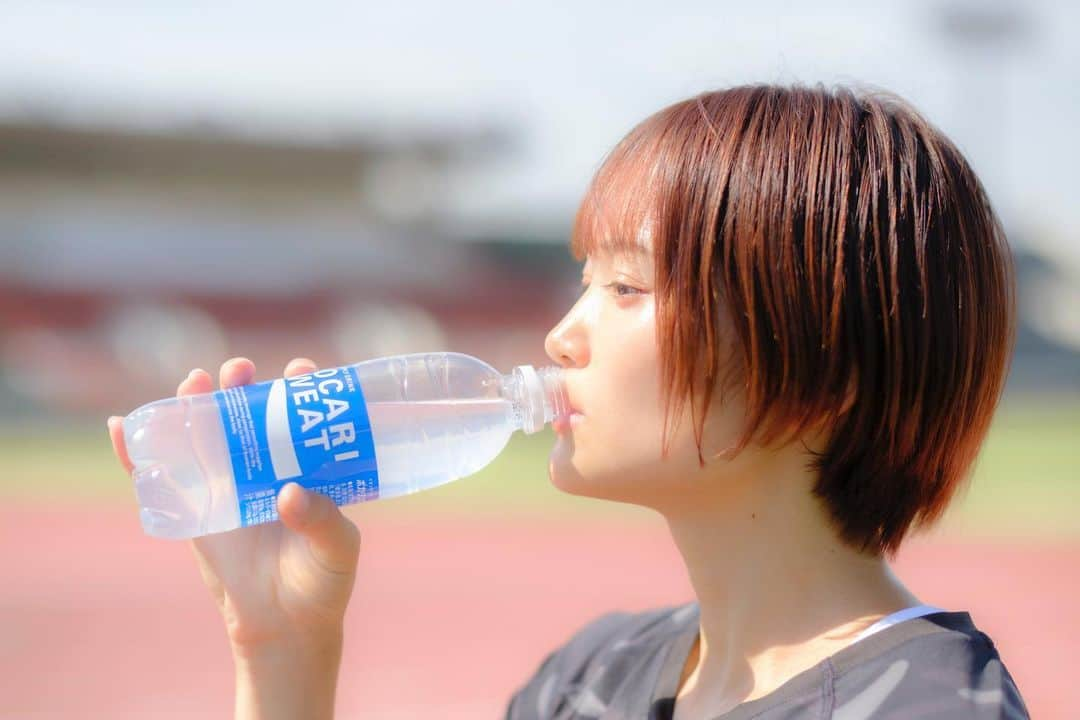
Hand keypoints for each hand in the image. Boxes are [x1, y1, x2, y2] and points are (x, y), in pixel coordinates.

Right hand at [107, 357, 362, 652]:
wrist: (284, 624)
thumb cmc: (321, 581)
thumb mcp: (336, 550)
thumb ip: (322, 521)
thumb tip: (289, 493)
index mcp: (305, 464)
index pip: (302, 414)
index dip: (299, 386)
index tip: (300, 372)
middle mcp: (265, 465)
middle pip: (247, 412)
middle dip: (240, 384)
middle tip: (239, 372)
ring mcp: (225, 483)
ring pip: (204, 434)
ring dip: (193, 403)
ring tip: (193, 383)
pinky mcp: (192, 508)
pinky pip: (160, 477)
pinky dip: (137, 453)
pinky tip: (121, 427)